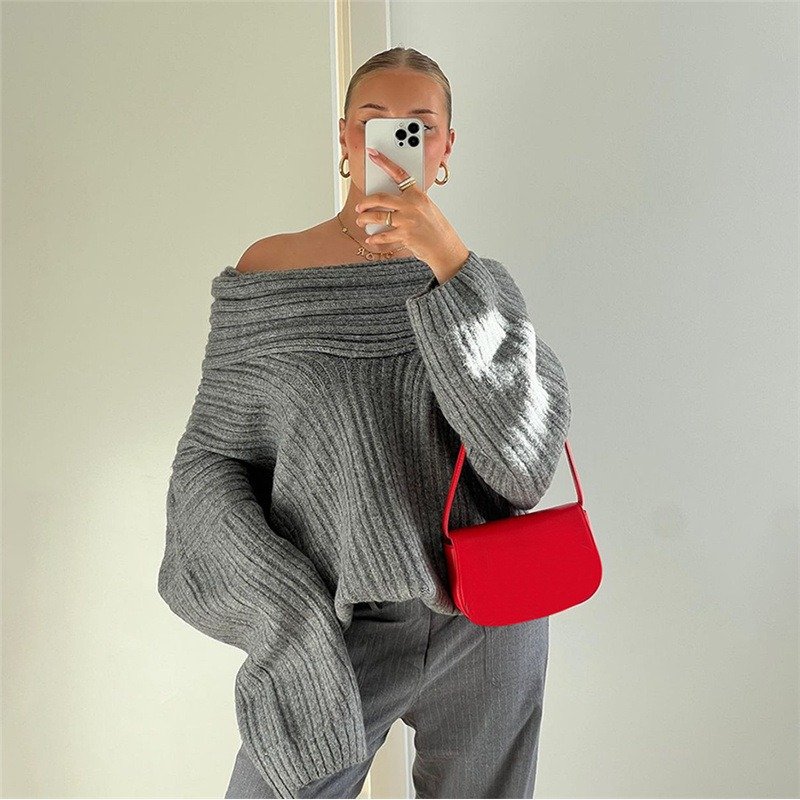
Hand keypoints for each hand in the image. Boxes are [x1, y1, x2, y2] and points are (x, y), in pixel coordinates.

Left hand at [356, 147, 469, 281]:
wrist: (444, 247)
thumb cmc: (435, 228)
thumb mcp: (426, 208)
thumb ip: (410, 202)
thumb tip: (389, 202)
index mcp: (418, 195)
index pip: (399, 174)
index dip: (384, 162)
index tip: (372, 154)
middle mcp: (412, 205)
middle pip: (381, 198)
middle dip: (365, 202)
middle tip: (359, 206)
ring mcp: (408, 220)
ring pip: (378, 217)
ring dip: (365, 219)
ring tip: (361, 221)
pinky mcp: (404, 235)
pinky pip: (383, 236)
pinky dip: (374, 238)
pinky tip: (370, 239)